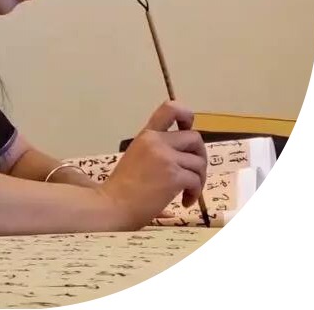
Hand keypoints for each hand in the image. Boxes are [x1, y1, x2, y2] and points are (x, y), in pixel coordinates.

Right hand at [99, 101, 206, 229]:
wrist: (114, 205)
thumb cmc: (122, 187)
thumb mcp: (136, 156)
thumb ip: (156, 149)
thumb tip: (181, 155)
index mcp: (146, 135)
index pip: (170, 108)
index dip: (186, 115)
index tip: (187, 129)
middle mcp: (157, 141)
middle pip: (195, 138)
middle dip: (200, 156)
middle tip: (193, 173)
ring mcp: (166, 158)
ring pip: (199, 162)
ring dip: (198, 179)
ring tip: (187, 192)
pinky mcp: (174, 177)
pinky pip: (196, 180)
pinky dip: (195, 193)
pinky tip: (185, 201)